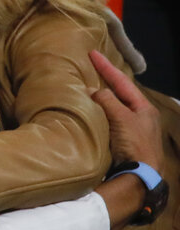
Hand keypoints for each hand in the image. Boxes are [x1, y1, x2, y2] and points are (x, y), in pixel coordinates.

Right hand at [89, 50, 162, 169]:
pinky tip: (88, 113)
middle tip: (91, 68)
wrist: (140, 176)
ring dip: (100, 99)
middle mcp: (139, 116)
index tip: (92, 53)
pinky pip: (108, 121)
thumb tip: (92, 90)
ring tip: (86, 88)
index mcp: (143, 107)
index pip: (122, 82)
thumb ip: (106, 101)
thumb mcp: (121, 118)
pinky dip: (97, 114)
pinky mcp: (122, 142)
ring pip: (113, 108)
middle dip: (105, 81)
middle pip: (119, 94)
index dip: (106, 67)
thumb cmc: (134, 144)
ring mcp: (131, 130)